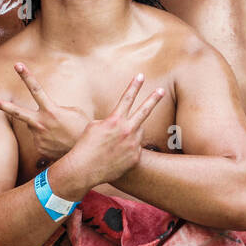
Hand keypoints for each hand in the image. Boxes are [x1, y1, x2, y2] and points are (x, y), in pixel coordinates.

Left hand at [0, 62, 91, 163]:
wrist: (87, 153)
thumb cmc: (82, 128)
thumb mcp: (74, 112)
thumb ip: (56, 109)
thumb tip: (45, 114)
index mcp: (51, 110)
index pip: (36, 89)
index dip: (26, 76)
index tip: (17, 65)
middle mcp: (41, 123)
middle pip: (16, 112)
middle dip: (1, 105)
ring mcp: (38, 137)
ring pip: (34, 126)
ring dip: (44, 128)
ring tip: (60, 134)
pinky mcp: (39, 149)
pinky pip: (40, 140)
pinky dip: (48, 140)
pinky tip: (59, 143)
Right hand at [59, 73, 165, 190]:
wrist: (84, 169)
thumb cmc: (85, 146)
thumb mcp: (94, 127)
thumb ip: (110, 121)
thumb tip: (121, 123)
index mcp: (115, 120)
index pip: (126, 98)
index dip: (134, 86)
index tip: (140, 76)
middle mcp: (127, 130)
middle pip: (144, 111)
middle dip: (153, 99)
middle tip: (161, 91)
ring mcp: (133, 144)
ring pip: (138, 133)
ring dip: (129, 134)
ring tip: (114, 144)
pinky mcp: (135, 158)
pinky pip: (135, 148)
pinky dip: (128, 149)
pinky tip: (116, 155)